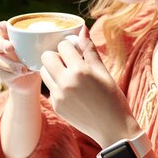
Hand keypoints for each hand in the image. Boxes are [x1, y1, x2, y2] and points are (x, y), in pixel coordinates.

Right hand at [0, 22, 40, 92]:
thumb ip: (46, 39)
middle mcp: (1, 47)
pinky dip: (15, 72)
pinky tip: (24, 72)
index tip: (5, 26)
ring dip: (11, 63)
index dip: (2, 27)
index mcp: (8, 36)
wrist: (30, 78)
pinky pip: (5, 73)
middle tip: (11, 47)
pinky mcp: (2, 73)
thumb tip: (66, 31)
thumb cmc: (35, 56)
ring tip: (23, 67)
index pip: (1, 29)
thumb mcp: (40, 47)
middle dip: (3, 44)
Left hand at [40, 27, 139, 145]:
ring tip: (68, 75)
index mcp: (80, 70)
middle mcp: (66, 82)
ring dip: (53, 69)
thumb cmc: (113, 98)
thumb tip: (82, 28)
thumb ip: (89, 50)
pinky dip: (57, 85)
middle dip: (56, 55)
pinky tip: (71, 90)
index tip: (77, 51)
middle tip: (68, 61)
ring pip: (44, 72)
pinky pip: (50, 88)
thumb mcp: (103, 72)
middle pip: (46, 57)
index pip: (63, 46)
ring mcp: (59, 96)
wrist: (113, 128)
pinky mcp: (56, 106)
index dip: (70, 46)